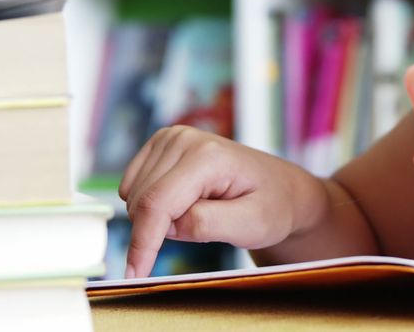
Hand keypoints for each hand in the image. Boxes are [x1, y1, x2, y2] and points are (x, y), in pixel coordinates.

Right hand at [118, 125, 324, 278]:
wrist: (281, 189)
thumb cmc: (273, 206)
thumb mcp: (252, 225)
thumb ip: (208, 224)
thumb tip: (168, 225)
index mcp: (208, 156)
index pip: (157, 204)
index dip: (142, 243)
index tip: (134, 276)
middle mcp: (184, 139)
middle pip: (141, 201)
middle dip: (156, 231)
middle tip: (203, 230)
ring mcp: (171, 137)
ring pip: (133, 196)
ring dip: (156, 218)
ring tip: (200, 213)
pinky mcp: (161, 144)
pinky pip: (132, 187)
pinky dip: (150, 205)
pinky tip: (182, 204)